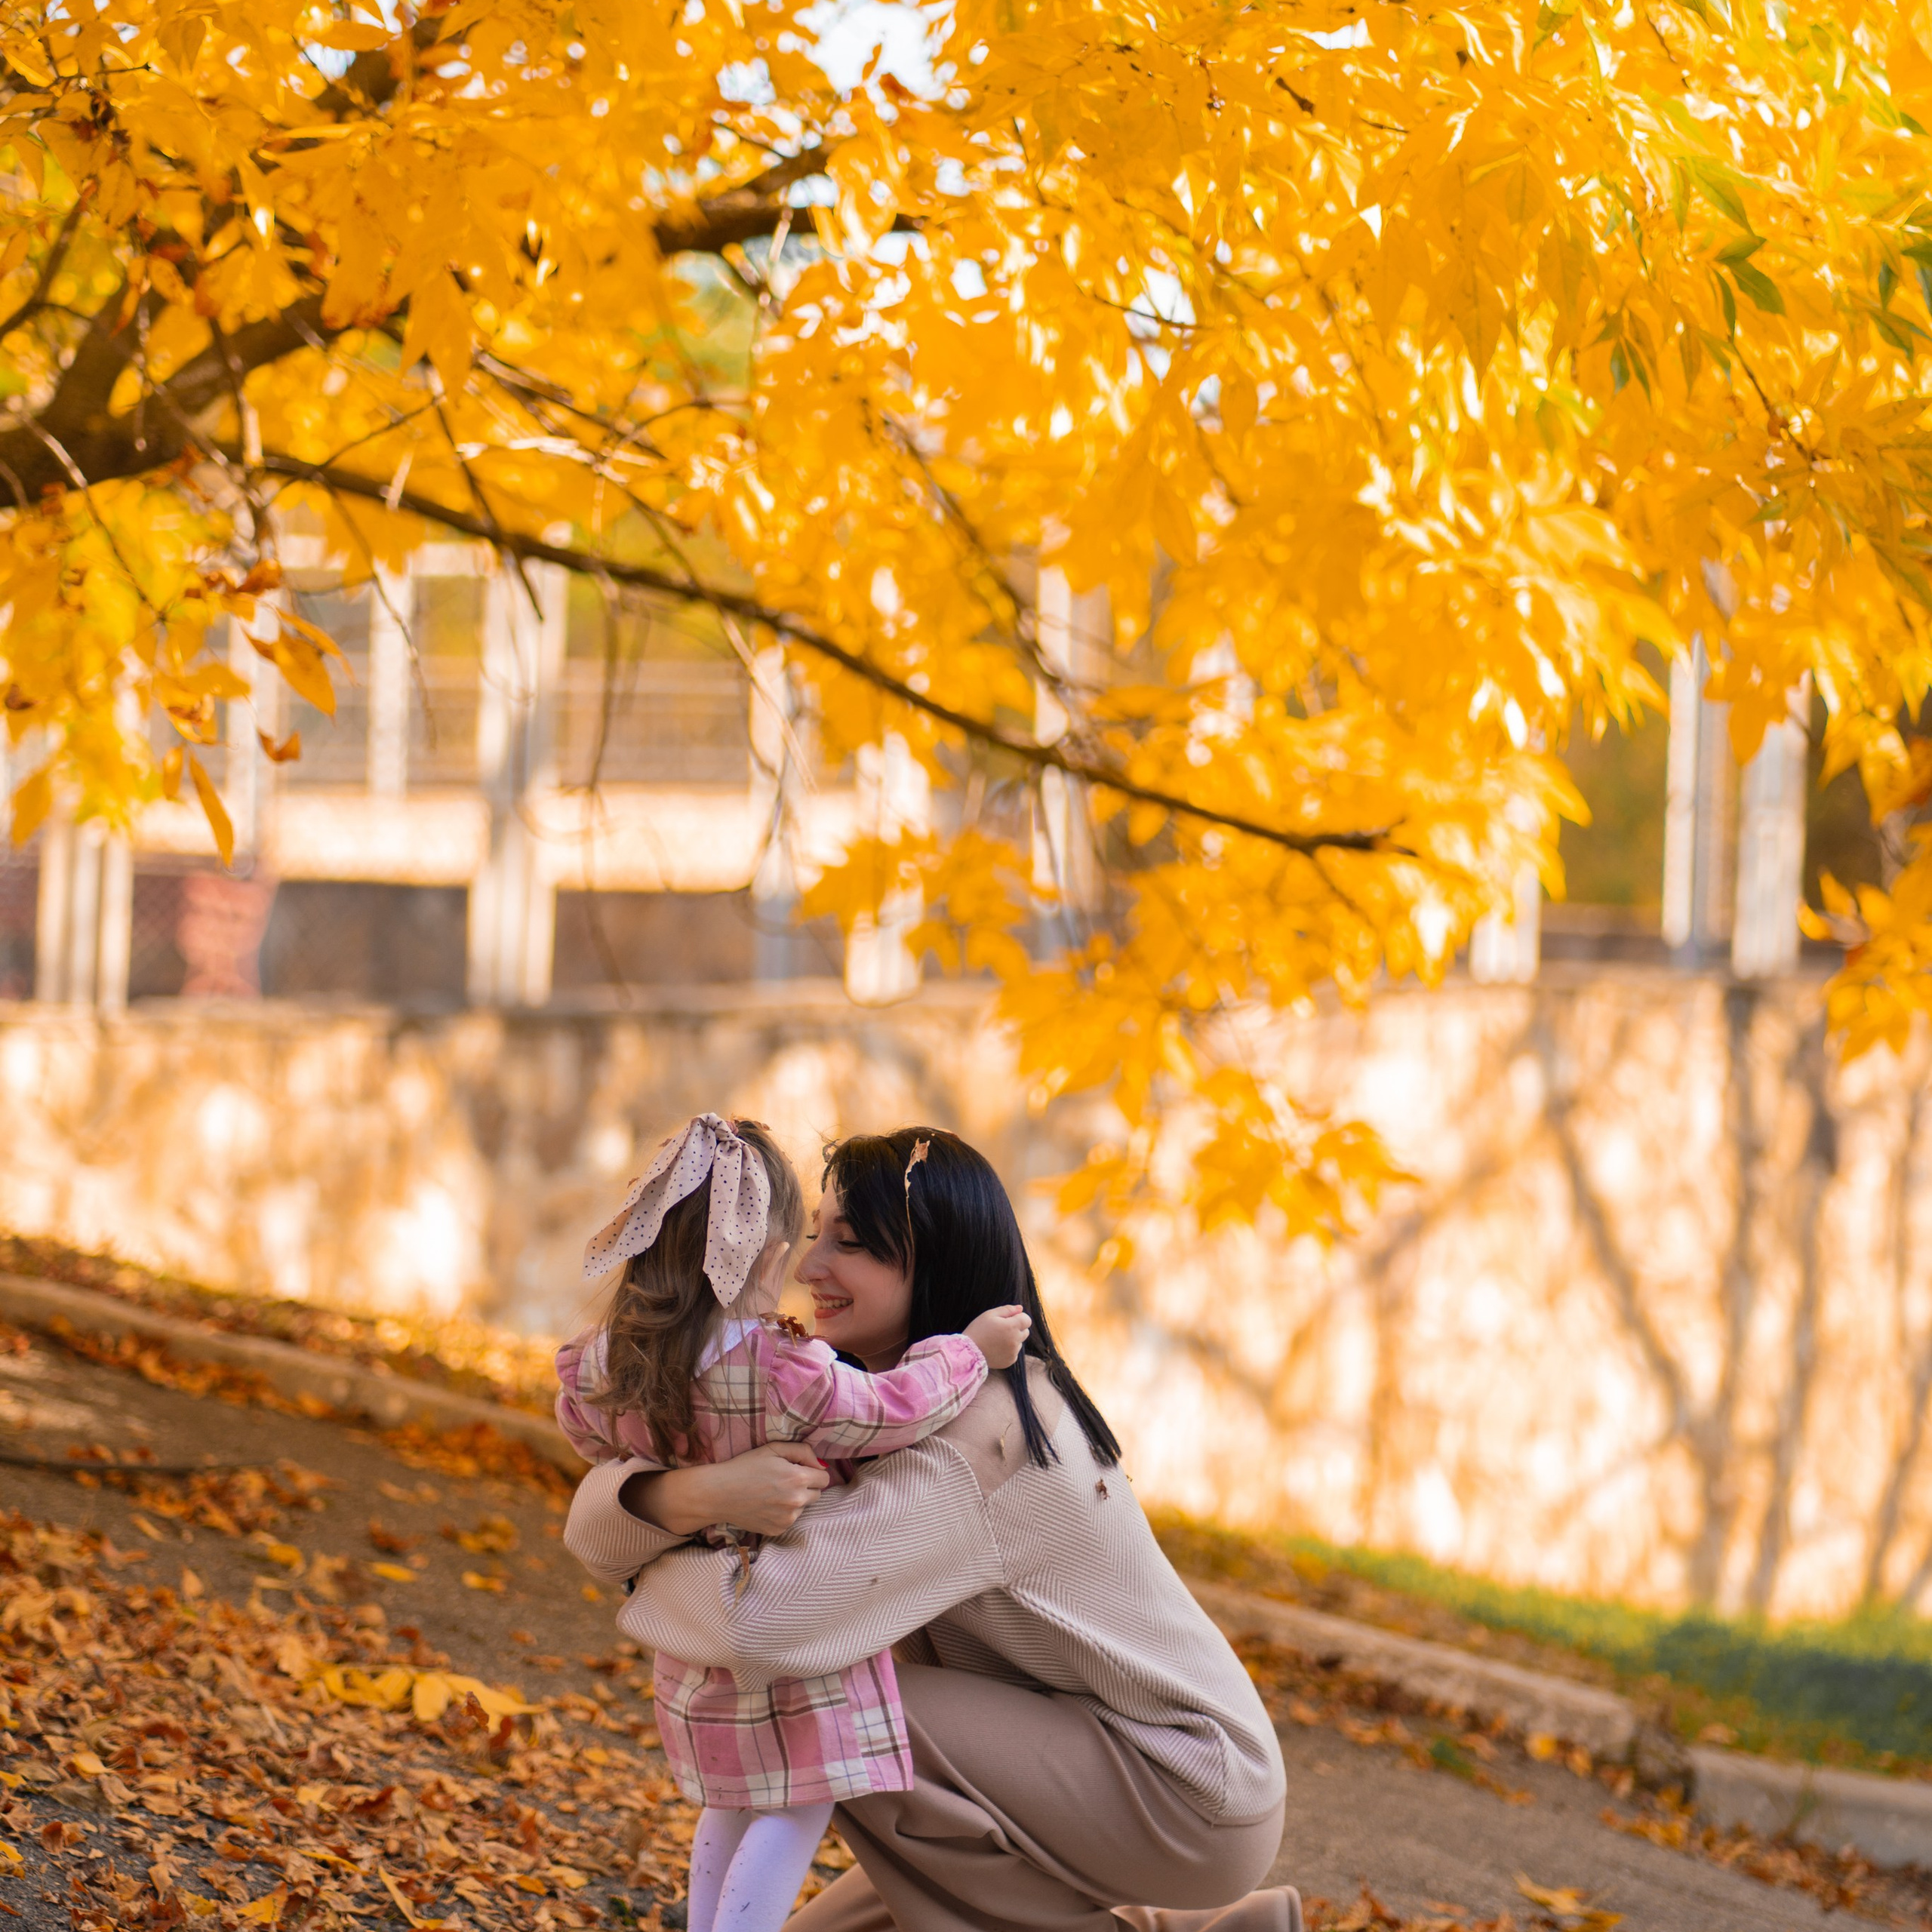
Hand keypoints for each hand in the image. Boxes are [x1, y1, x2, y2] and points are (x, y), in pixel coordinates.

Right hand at [619, 1441, 830, 1537]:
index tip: (801, 1469)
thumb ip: (803, 1451)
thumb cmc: (745, 1466)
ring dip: (795, 1500)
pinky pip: (790, 1520)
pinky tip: (766, 1505)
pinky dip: (783, 1513)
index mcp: (797, 1479)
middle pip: (817, 1494)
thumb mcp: (773, 1449)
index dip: (814, 1471)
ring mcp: (787, 1519)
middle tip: (785, 1481)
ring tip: (772, 1493)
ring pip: (803, 1508)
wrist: (718, 1493)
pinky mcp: (778, 1530)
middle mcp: (796, 1501)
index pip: (825, 1478)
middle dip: (806, 1486)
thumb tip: (821, 1464)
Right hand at [964, 1304, 1031, 1369]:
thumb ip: (1007, 1309)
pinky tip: (996, 1348)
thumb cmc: (978, 1330)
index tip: (1008, 1319)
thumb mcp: (989, 1315)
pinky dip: (1008, 1349)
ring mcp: (1013, 1352)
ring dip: (1012, 1339)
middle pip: (1025, 1331)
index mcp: (1011, 1327)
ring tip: (996, 1340)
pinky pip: (1014, 1352)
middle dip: (1016, 1328)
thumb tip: (1020, 1308)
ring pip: (1019, 1342)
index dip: (1019, 1317)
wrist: (969, 1352)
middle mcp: (1015, 1340)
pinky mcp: (1010, 1361)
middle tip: (1001, 1329)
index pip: (1027, 1320)